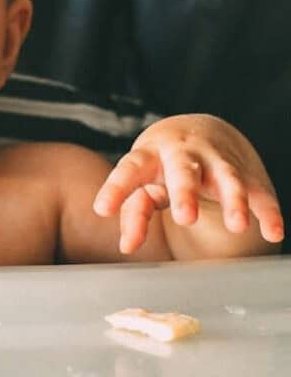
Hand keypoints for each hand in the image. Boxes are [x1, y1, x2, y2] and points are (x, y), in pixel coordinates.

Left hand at [92, 114, 283, 253]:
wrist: (200, 130)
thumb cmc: (159, 165)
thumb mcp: (142, 181)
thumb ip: (133, 212)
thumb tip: (126, 246)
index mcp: (149, 155)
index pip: (129, 169)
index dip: (116, 189)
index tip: (103, 209)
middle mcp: (183, 154)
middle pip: (183, 169)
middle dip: (185, 192)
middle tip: (184, 218)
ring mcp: (217, 162)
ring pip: (228, 177)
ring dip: (234, 200)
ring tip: (237, 226)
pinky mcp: (246, 174)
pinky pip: (261, 192)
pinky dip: (268, 211)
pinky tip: (274, 232)